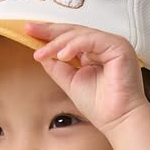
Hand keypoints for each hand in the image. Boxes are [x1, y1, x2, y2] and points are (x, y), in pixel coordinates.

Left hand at [25, 21, 147, 134]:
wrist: (118, 120)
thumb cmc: (99, 106)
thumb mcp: (70, 82)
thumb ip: (57, 67)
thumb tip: (40, 53)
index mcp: (95, 52)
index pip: (70, 37)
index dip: (49, 34)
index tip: (29, 32)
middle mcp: (105, 45)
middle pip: (74, 31)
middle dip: (50, 30)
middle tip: (30, 28)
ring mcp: (113, 44)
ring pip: (81, 34)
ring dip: (58, 43)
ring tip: (42, 53)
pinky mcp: (120, 47)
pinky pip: (93, 40)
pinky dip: (75, 45)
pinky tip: (62, 55)